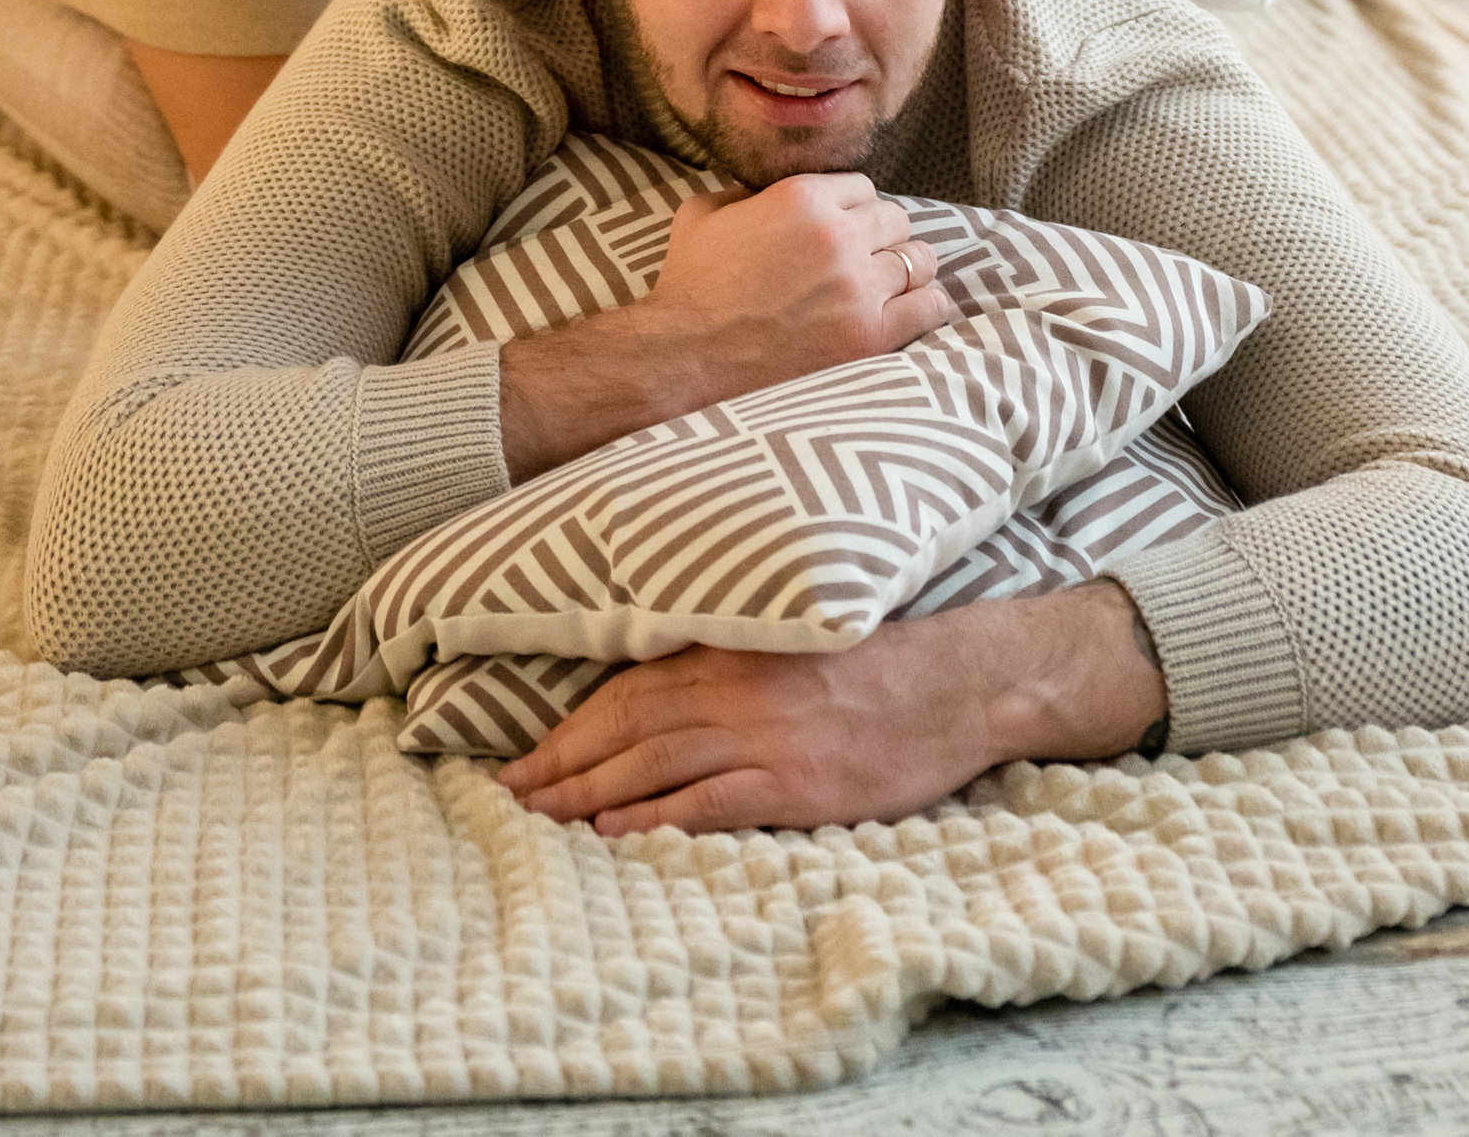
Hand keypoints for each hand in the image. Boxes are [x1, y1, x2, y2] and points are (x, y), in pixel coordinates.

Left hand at [496, 580, 1167, 835]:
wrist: (957, 681)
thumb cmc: (879, 660)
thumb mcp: (792, 638)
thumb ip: (728, 660)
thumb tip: (660, 688)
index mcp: (732, 646)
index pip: (628, 687)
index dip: (571, 723)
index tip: (528, 754)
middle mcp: (736, 687)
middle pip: (625, 725)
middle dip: (561, 761)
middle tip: (510, 792)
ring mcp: (764, 736)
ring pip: (652, 763)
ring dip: (587, 791)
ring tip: (541, 815)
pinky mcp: (795, 781)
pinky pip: (706, 801)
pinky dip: (653, 814)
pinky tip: (613, 830)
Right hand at [497, 172, 947, 485]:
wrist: (685, 356)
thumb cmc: (690, 285)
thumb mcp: (704, 213)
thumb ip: (743, 192)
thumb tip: (762, 193)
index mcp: (803, 196)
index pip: (863, 187)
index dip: (854, 209)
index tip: (846, 229)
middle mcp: (839, 234)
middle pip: (896, 219)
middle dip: (883, 236)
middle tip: (866, 260)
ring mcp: (859, 286)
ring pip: (919, 260)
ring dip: (906, 270)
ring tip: (890, 287)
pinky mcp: (871, 335)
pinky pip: (931, 307)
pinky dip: (928, 305)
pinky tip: (912, 311)